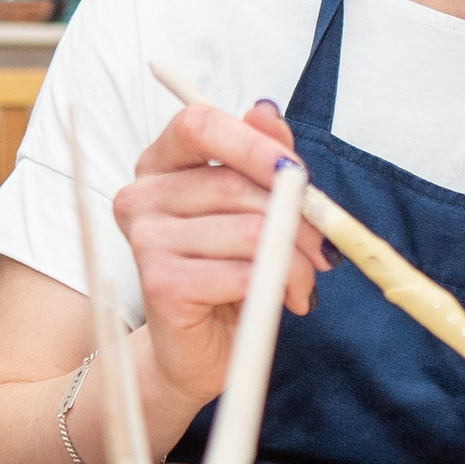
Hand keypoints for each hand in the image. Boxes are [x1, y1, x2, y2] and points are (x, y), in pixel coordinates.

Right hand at [115, 99, 330, 408]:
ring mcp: (145, 241)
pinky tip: (284, 301)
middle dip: (297, 216)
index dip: (255, 143)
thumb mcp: (252, 208)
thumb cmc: (228, 275)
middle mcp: (141, 197)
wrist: (198, 352)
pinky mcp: (161, 286)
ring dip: (297, 259)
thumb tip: (265, 111)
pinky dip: (281, 286)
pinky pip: (245, 272)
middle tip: (323, 248)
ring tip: (304, 282)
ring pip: (250, 230)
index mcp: (160, 165)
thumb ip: (261, 158)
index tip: (297, 173)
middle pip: (236, 183)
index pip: (199, 123)